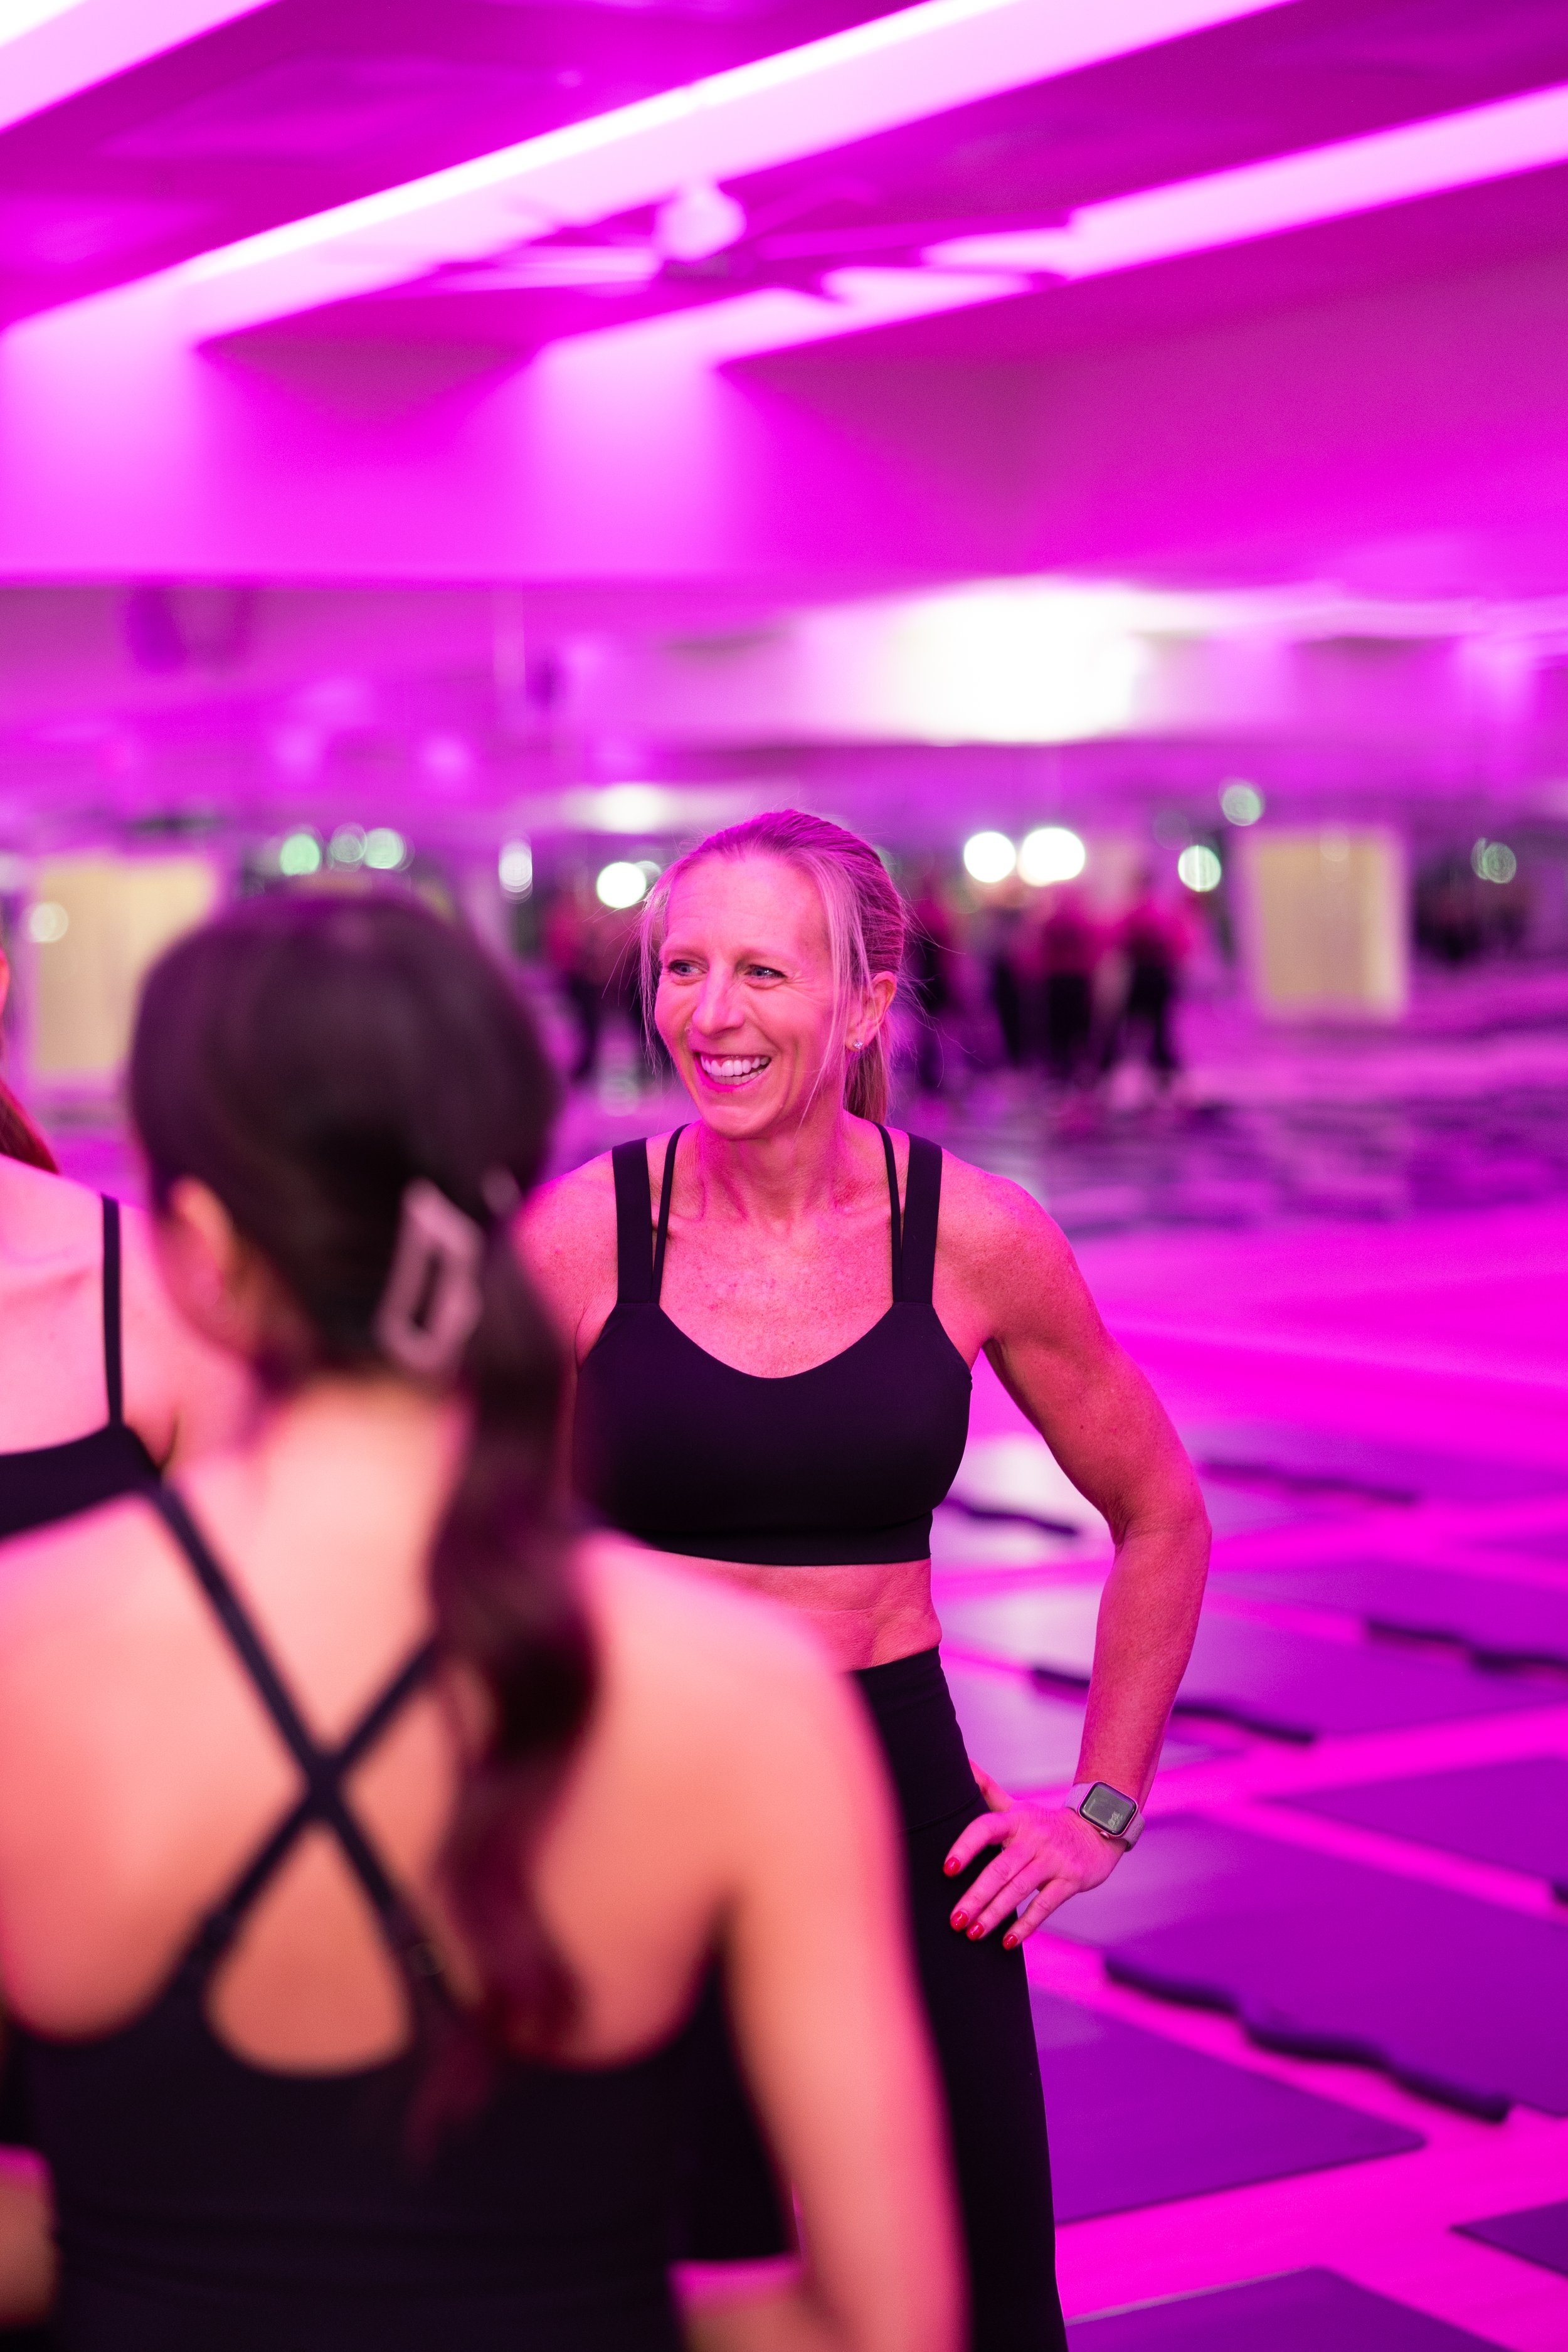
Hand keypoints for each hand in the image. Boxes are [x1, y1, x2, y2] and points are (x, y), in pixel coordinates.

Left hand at [943, 1766, 1124, 1947]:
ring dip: (994, 1914)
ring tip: (972, 1933)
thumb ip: (987, 1790)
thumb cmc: (1044, 1824)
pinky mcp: (1069, 1881)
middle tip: (954, 1919)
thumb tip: (962, 1763)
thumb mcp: (1017, 1806)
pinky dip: (1025, 1925)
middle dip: (976, 1896)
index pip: (986, 1828)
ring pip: (1019, 1890)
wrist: (1096, 1831)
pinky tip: (1007, 1943)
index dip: (966, 1846)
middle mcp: (1033, 1839)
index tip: (947, 1868)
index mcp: (1016, 1820)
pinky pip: (1044, 1906)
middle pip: (1000, 1869)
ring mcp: (1053, 1860)